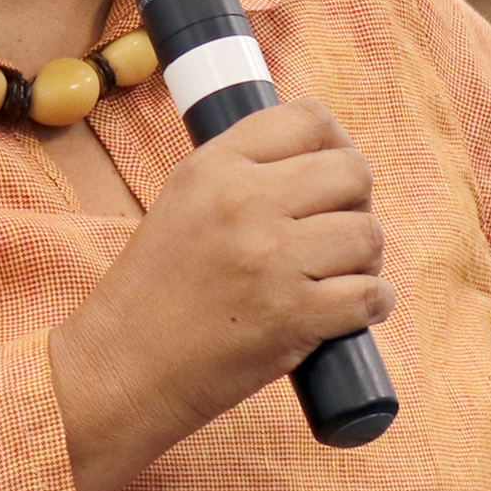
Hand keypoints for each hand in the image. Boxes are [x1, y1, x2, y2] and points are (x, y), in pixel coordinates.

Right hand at [48, 99, 392, 490]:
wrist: (117, 371)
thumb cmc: (152, 294)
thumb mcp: (183, 203)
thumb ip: (243, 174)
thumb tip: (324, 161)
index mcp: (214, 166)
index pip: (310, 119)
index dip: (335, 146)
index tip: (331, 179)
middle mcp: (244, 202)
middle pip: (352, 171)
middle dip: (357, 204)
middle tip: (336, 235)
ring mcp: (270, 258)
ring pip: (368, 234)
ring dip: (365, 259)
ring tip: (338, 277)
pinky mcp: (292, 316)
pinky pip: (372, 294)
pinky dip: (373, 304)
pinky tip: (350, 312)